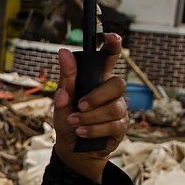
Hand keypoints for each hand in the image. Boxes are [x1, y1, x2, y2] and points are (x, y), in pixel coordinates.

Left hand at [53, 32, 129, 182]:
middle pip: (118, 84)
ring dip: (91, 117)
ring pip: (114, 108)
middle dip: (98, 96)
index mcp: (97, 79)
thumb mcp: (62, 99)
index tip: (112, 36)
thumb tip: (64, 53)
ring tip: (75, 123)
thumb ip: (66, 78)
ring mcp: (119, 108)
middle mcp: (111, 92)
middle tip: (80, 105)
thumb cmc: (68, 118)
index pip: (109, 58)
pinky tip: (82, 132)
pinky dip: (95, 129)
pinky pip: (114, 125)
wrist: (72, 148)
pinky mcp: (122, 126)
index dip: (113, 46)